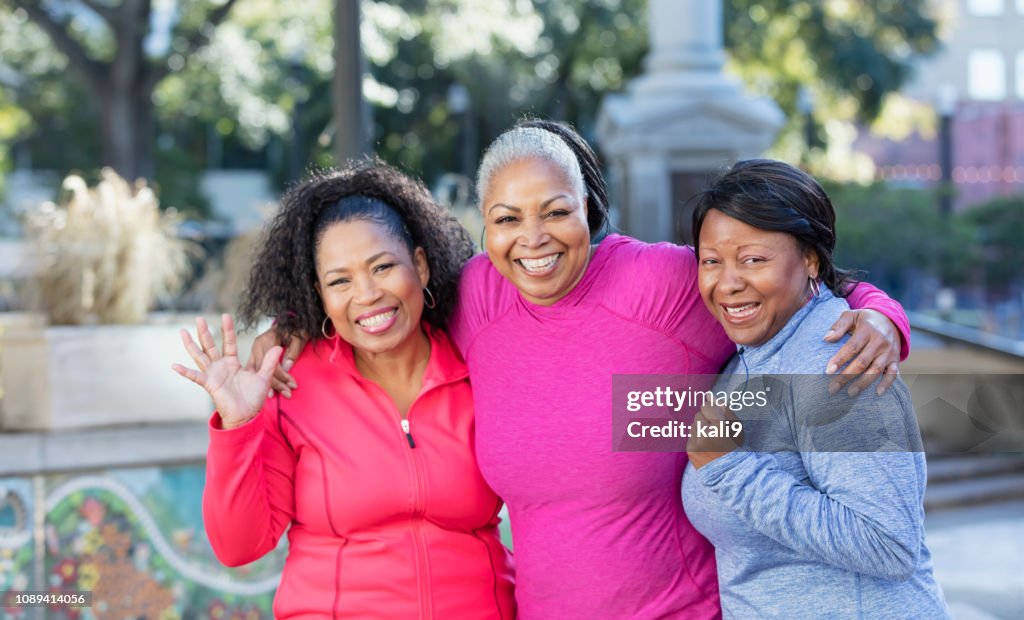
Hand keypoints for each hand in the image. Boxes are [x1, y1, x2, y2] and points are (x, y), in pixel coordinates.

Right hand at [172, 314, 281, 429]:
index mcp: (232, 364)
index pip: (229, 343)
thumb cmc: (253, 398)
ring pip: (200, 356)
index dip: (228, 330)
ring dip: (191, 344)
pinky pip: (196, 377)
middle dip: (205, 332)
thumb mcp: (264, 377)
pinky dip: (185, 372)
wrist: (247, 416)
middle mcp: (220, 367)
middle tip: (200, 318)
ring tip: (183, 331)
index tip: (226, 315)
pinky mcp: (209, 385)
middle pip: (211, 346)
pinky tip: (174, 365)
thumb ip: (269, 362)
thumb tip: (279, 347)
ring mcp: (213, 375)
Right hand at [246, 326, 307, 398]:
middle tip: (287, 393)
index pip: (273, 363)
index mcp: (268, 339)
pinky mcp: (254, 354)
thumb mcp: (298, 339)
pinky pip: (254, 369)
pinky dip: (259, 379)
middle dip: (275, 383)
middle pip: (263, 368)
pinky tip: (265, 388)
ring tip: (273, 395)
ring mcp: (254, 349)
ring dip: (266, 384)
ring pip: (257, 370)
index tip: (292, 385)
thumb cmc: (296, 329)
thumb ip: (292, 353)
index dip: (283, 376)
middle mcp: (258, 344)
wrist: (291, 322)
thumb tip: (286, 367)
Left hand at [686, 405, 744, 469]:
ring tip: (712, 440)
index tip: (716, 416)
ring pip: (693, 425)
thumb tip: (708, 394)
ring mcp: (696, 444)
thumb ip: (722, 408)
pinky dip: (697, 439)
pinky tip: (706, 447)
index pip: (706, 407)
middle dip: (706, 420)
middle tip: (716, 431)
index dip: (712, 411)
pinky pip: (691, 436)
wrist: (730, 471)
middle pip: (698, 415)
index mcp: (720, 428)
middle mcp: (706, 435)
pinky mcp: (690, 450)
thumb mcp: (735, 425)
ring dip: (701, 429)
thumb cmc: (735, 445)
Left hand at [823, 309, 900, 396]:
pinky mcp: (896, 359)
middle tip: (833, 388)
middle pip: (862, 362)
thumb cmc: (865, 319)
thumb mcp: (851, 315)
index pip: (852, 347)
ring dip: (863, 383)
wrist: (891, 319)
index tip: (828, 371)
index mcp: (867, 330)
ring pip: (876, 370)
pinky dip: (886, 383)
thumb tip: (826, 338)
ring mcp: (889, 351)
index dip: (840, 359)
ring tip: (850, 393)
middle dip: (846, 376)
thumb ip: (839, 326)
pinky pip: (893, 373)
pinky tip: (877, 393)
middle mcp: (880, 342)